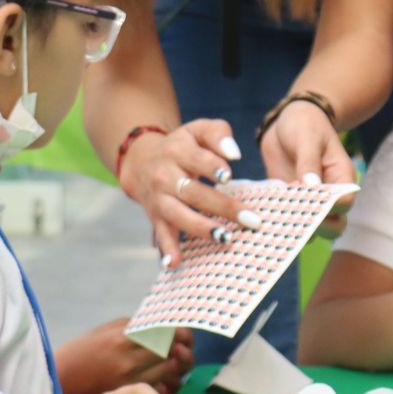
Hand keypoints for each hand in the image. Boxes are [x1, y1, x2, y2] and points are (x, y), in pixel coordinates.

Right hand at [55, 318, 194, 393]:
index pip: (165, 330)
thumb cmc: (78, 357)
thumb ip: (131, 328)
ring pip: (172, 372)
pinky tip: (165, 381)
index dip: (180, 332)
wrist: (57, 388)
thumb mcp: (102, 333)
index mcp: (122, 337)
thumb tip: (159, 323)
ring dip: (179, 368)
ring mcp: (131, 380)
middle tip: (183, 348)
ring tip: (175, 365)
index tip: (181, 333)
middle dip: (184, 349)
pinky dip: (170, 386)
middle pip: (174, 351)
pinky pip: (163, 391)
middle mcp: (129, 359)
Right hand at [119, 119, 246, 264]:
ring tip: (225, 238)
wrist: (141, 161)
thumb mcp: (198, 130)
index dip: (212, 167)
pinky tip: (175, 263)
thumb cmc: (183, 145)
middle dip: (222, 207)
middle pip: (193, 192)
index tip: (229, 177)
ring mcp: (159, 198)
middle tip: (250, 220)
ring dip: (200, 229)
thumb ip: (218, 134)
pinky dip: (166, 249)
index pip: (197, 159)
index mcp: (178, 151)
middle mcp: (165, 176)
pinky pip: (160, 233)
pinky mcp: (154, 216)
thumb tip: (235, 154)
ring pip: (178, 215)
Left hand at [260, 99, 357, 239]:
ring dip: (295, 229)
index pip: (344, 203)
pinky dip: (278, 223)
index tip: (306, 199)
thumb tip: (313, 187)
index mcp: (342, 177)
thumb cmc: (305, 125)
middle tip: (289, 213)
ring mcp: (310, 202)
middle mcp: (330, 194)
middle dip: (315, 227)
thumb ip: (309, 162)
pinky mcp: (290, 203)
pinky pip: (288, 222)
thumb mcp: (307, 138)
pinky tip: (261, 217)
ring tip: (273, 218)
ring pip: (311, 230)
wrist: (287, 122)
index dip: (329, 207)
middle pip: (334, 226)